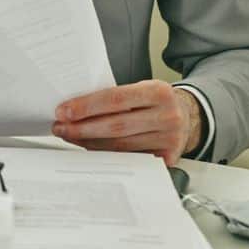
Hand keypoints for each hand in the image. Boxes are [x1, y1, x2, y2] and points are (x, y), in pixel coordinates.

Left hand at [52, 80, 201, 165]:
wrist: (188, 116)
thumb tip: (75, 107)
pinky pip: (128, 158)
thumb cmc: (156, 101)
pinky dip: (105, 153)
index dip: (86, 106)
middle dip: (82, 128)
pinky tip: (89, 148)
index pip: (115, 99)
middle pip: (115, 126)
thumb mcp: (142, 89)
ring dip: (89, 142)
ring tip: (70, 137)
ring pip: (120, 145)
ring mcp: (169, 139)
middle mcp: (167, 116)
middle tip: (60, 127)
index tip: (63, 111)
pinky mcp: (168, 158)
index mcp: (158, 92)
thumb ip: (116, 97)